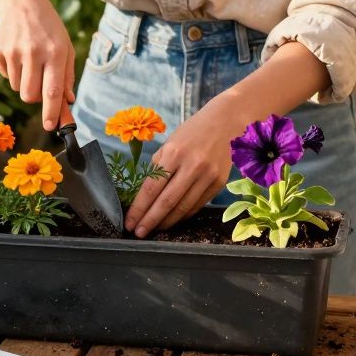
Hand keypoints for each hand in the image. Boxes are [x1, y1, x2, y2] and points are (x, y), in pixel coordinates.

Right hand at [0, 0, 75, 130]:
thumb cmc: (48, 28)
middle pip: (30, 96)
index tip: (52, 127)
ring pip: (17, 87)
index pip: (52, 90)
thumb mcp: (65, 46)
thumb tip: (68, 101)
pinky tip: (16, 51)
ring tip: (28, 58)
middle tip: (38, 82)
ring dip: (24, 80)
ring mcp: (12, 52)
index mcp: (55, 52)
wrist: (19, 1)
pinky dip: (12, 70)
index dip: (52, 112)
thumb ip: (67, 75)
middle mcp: (33, 52)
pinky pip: (6, 76)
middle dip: (34, 97)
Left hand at [126, 100, 237, 237]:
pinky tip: (173, 219)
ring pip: (183, 208)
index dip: (139, 209)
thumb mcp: (169, 143)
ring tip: (155, 228)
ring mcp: (208, 176)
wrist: (225, 122)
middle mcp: (192, 165)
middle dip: (150, 220)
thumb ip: (158, 168)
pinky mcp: (219, 183)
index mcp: (174, 153)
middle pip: (167, 202)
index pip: (152, 188)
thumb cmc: (192, 132)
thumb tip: (144, 198)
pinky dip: (183, 215)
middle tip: (139, 233)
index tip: (130, 222)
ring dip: (167, 222)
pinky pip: (197, 205)